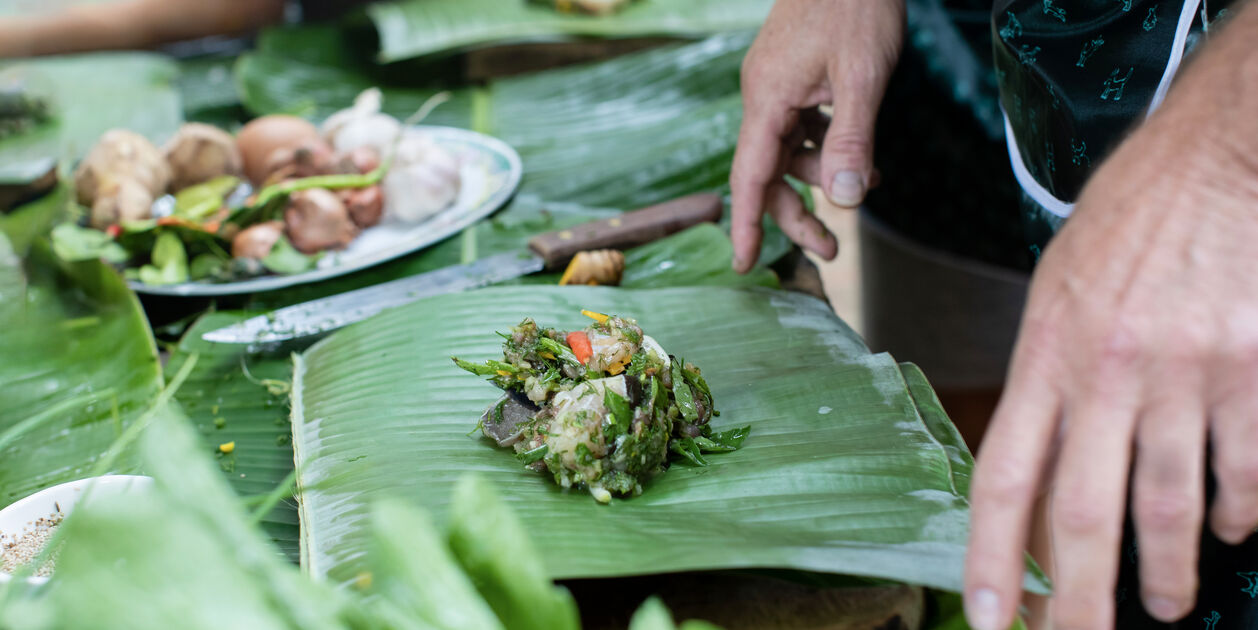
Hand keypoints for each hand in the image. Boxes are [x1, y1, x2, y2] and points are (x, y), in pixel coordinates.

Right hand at [728, 0, 902, 271]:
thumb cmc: (857, 5)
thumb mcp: (863, 78)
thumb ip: (851, 142)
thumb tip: (846, 202)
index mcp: (768, 98)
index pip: (750, 176)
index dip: (747, 223)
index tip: (744, 264)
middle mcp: (764, 95)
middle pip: (769, 172)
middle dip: (797, 213)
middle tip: (832, 250)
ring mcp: (778, 85)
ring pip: (790, 150)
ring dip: (823, 177)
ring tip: (870, 185)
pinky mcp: (794, 76)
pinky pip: (803, 127)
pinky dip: (829, 148)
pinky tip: (861, 159)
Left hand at [963, 73, 1257, 629]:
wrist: (1219, 154)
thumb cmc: (1131, 220)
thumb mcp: (1059, 289)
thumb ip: (1050, 379)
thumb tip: (1043, 475)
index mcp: (1047, 351)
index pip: (1003, 475)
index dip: (990, 556)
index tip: (987, 617)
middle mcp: (1109, 372)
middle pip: (1085, 516)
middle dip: (1079, 602)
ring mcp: (1186, 376)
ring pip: (1171, 509)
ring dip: (1169, 574)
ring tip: (1168, 608)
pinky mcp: (1252, 371)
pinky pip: (1244, 472)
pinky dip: (1238, 510)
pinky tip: (1234, 527)